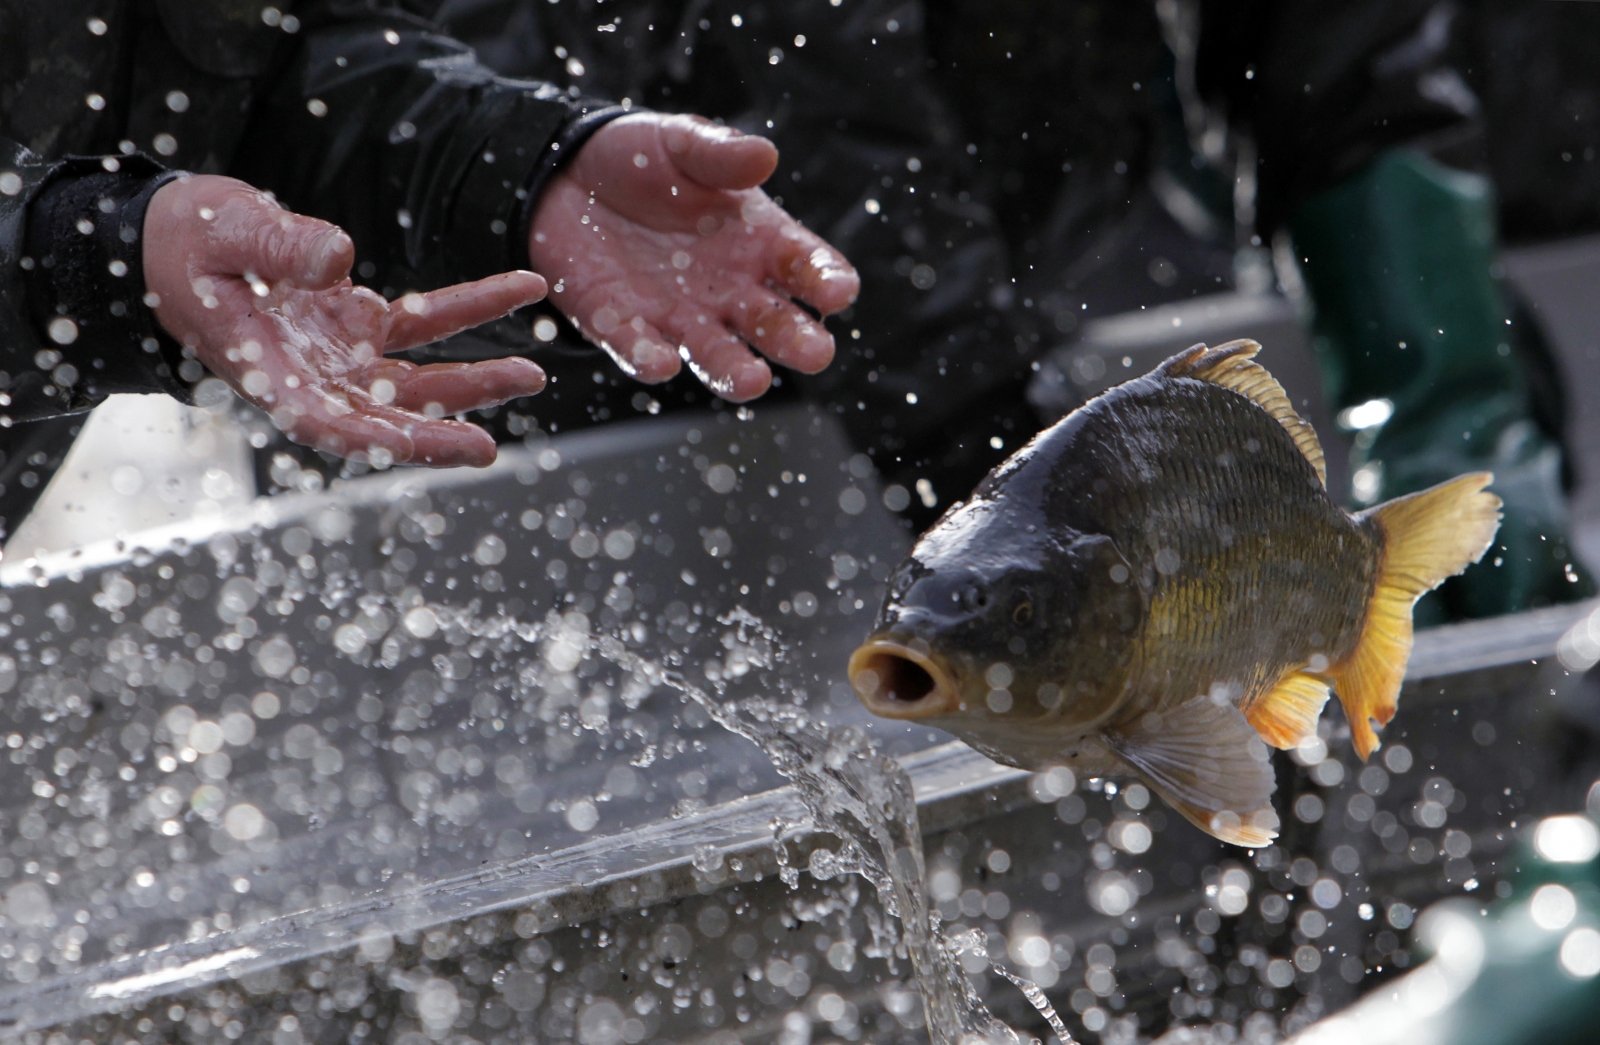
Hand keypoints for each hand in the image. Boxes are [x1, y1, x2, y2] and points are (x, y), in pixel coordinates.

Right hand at [144, 175, 547, 467]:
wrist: (178, 235)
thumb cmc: (184, 241)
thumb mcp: (222, 232)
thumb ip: (278, 247)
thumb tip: (341, 257)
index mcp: (267, 372)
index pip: (320, 423)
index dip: (366, 441)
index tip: (410, 447)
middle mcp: (313, 378)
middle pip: (381, 420)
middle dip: (434, 434)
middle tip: (485, 450)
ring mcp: (343, 356)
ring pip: (417, 379)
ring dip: (474, 381)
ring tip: (532, 375)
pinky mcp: (363, 324)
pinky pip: (427, 322)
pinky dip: (474, 307)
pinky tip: (524, 289)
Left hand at [530, 113, 859, 401]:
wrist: (568, 177)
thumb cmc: (644, 160)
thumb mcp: (681, 143)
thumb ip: (720, 153)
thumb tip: (765, 155)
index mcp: (758, 241)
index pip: (805, 265)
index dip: (826, 278)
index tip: (839, 291)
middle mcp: (729, 290)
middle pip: (773, 324)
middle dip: (796, 340)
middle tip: (816, 354)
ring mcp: (679, 315)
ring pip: (716, 354)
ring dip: (734, 370)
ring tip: (751, 382)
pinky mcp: (624, 328)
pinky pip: (640, 349)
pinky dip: (649, 357)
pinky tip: (660, 363)